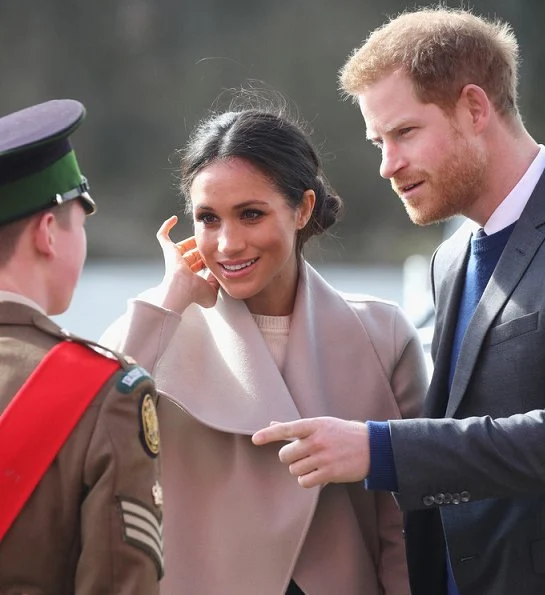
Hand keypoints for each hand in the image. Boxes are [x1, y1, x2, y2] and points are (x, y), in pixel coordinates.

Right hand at [155, 215, 218, 311]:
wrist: (182, 290)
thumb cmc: (194, 293)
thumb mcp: (212, 290)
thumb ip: (217, 282)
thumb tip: (218, 272)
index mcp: (191, 276)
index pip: (199, 265)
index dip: (208, 260)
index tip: (218, 256)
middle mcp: (182, 267)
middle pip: (192, 254)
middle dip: (202, 249)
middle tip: (213, 243)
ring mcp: (174, 258)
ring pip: (181, 246)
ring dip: (191, 240)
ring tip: (201, 233)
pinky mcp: (168, 250)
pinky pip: (163, 236)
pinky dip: (167, 226)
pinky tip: (174, 219)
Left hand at [252, 416, 369, 487]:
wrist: (372, 447)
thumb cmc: (343, 434)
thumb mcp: (321, 424)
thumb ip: (296, 428)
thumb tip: (272, 424)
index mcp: (314, 425)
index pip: (287, 428)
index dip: (269, 434)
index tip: (255, 439)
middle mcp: (317, 440)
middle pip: (285, 455)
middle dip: (290, 457)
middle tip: (303, 455)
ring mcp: (323, 457)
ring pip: (294, 469)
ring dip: (300, 469)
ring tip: (315, 463)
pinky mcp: (329, 473)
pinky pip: (304, 481)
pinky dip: (307, 480)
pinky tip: (318, 473)